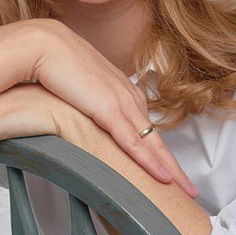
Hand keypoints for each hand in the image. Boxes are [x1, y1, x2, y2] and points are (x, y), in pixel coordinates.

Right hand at [29, 19, 198, 198]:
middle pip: (156, 138)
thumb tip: (84, 114)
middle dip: (173, 164)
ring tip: (185, 189)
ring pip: (152, 143)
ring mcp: (120, 102)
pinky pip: (134, 142)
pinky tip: (164, 177)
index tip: (168, 168)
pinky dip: (150, 161)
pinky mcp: (108, 110)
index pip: (146, 126)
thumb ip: (88, 100)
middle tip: (189, 187)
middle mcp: (127, 95)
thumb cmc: (57, 63)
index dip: (158, 150)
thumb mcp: (79, 86)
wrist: (46, 44)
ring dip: (170, 168)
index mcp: (122, 88)